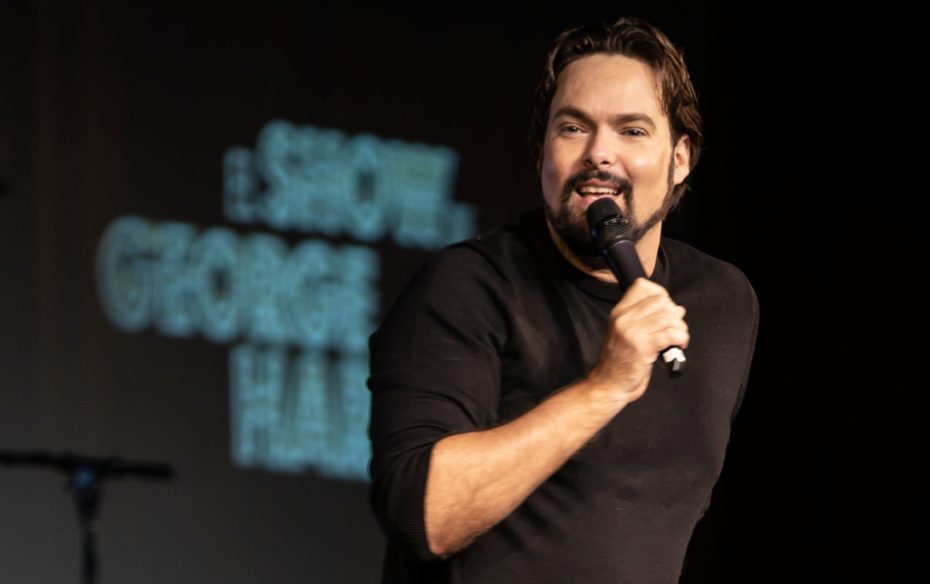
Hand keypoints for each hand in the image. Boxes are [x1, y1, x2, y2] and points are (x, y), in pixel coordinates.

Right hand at [586, 277, 689, 403]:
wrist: (608, 385)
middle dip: (675, 314)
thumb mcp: (626, 333)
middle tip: (676, 329)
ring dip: (680, 328)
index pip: (642, 286)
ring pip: (668, 316)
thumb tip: (678, 309)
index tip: (666, 310)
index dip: (661, 294)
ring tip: (679, 339)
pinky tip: (679, 346)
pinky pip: (670, 334)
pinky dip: (681, 339)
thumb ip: (646, 319)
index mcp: (619, 312)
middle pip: (660, 301)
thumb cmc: (620, 362)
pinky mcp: (642, 347)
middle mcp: (624, 318)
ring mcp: (632, 332)